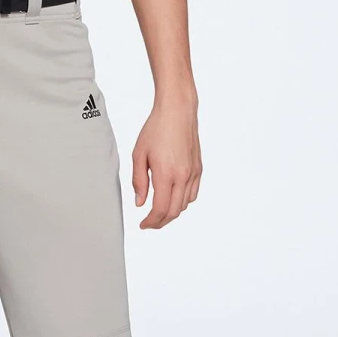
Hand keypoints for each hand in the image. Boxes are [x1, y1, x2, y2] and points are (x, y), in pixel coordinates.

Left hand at [131, 97, 200, 227]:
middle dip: (161, 222)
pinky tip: (172, 198)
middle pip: (174, 212)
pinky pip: (193, 193)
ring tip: (158, 211)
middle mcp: (183, 176)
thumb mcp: (139, 154)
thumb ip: (139, 181)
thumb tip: (140, 203)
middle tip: (149, 223)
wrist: (178, 111)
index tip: (143, 225)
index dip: (151, 221)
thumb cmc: (156, 129)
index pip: (160, 209)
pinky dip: (182, 201)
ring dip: (171, 212)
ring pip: (184, 204)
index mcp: (166, 174)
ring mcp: (193, 173)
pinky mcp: (198, 168)